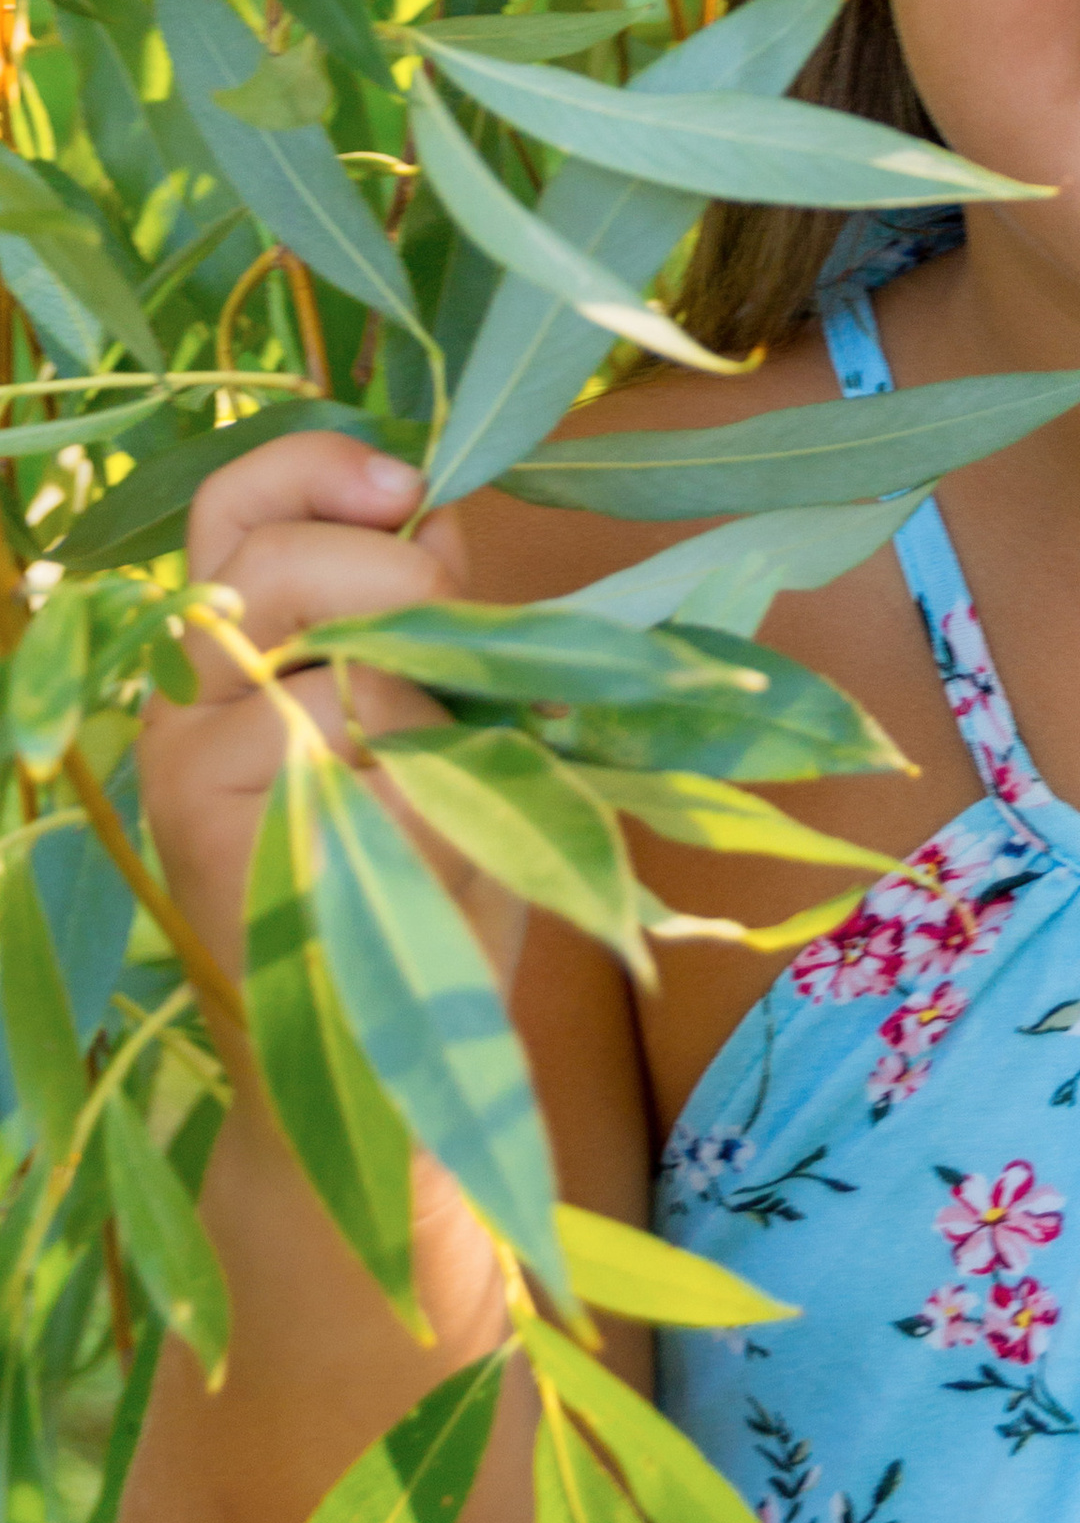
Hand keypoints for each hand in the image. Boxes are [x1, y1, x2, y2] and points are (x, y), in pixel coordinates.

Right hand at [139, 434, 526, 1024]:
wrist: (382, 1057)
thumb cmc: (420, 878)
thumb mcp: (439, 716)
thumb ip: (421, 608)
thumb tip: (431, 503)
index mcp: (231, 652)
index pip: (235, 503)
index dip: (316, 465)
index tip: (408, 481)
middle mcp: (185, 696)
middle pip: (274, 555)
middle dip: (396, 574)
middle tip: (451, 643)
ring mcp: (188, 763)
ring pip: (333, 657)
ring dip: (426, 708)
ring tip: (435, 791)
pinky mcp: (211, 826)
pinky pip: (354, 747)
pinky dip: (424, 786)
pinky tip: (413, 853)